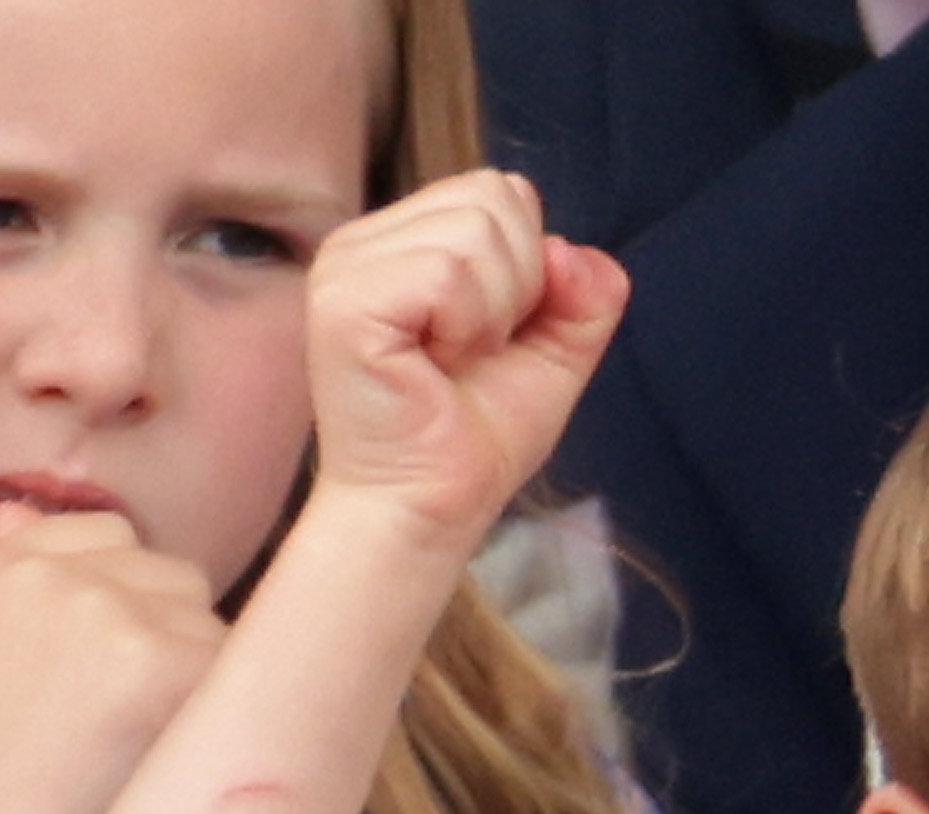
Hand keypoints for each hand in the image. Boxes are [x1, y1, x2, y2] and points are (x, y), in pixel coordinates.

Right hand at [0, 506, 223, 813]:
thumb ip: (2, 594)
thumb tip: (23, 514)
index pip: (105, 537)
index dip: (129, 603)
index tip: (119, 670)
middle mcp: (48, 573)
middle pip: (170, 574)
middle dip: (172, 634)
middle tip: (141, 723)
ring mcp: (105, 609)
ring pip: (210, 620)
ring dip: (204, 674)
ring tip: (149, 750)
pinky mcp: (160, 657)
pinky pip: (240, 666)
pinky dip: (226, 716)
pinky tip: (178, 764)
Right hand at [303, 170, 628, 552]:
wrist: (432, 507)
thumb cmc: (477, 436)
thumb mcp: (555, 355)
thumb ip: (585, 296)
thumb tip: (576, 250)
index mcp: (405, 239)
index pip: (500, 191)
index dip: (531, 266)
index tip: (497, 335)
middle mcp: (366, 240)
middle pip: (492, 196)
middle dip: (519, 284)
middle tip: (474, 351)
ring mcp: (346, 265)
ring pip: (474, 231)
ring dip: (492, 312)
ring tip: (452, 360)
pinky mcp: (342, 300)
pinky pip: (446, 273)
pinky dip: (466, 326)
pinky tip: (434, 364)